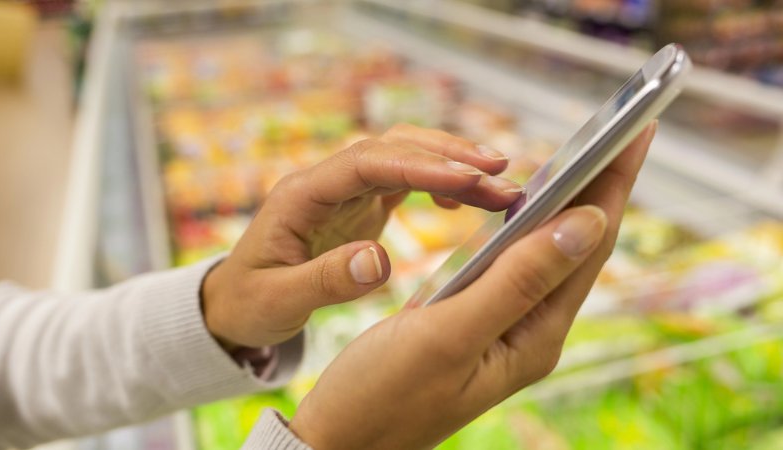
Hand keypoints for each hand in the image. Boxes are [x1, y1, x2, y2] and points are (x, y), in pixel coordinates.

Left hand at [202, 124, 524, 347]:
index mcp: (302, 196)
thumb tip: (380, 262)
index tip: (467, 178)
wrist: (235, 304)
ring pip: (405, 157)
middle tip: (503, 178)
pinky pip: (405, 180)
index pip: (366, 162)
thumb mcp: (279, 301)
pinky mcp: (359, 205)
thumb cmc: (250, 303)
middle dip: (449, 157)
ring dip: (452, 164)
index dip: (419, 166)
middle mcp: (326, 183)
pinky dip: (439, 184)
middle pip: (394, 149)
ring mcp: (344, 191)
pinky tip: (465, 202)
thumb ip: (326, 280)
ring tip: (500, 185)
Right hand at [288, 122, 656, 448]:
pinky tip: (523, 204)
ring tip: (585, 154)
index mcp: (534, 336)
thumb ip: (517, 280)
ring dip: (566, 201)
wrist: (342, 437)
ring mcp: (503, 326)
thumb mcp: (450, 334)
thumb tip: (586, 220)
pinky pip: (513, 264)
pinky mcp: (475, 320)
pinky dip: (523, 225)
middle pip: (576, 245)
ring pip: (546, 252)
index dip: (613, 184)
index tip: (636, 129)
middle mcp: (529, 331)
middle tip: (620, 128)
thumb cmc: (384, 395)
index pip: (588, 246)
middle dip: (601, 184)